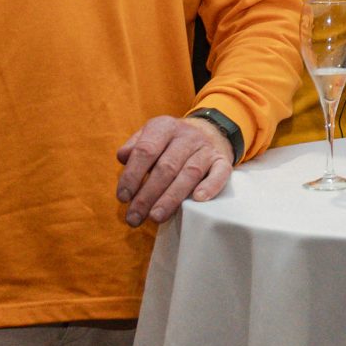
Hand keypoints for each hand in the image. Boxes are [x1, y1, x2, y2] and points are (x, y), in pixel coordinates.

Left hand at [115, 115, 233, 226]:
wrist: (209, 130)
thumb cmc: (170, 143)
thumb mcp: (150, 136)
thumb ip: (134, 147)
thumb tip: (123, 158)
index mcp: (164, 127)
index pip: (145, 150)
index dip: (132, 175)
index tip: (123, 198)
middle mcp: (186, 136)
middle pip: (166, 167)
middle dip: (147, 195)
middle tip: (135, 217)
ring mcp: (206, 148)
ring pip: (189, 174)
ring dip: (171, 198)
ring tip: (156, 217)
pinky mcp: (222, 161)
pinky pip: (219, 174)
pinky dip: (209, 186)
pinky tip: (197, 200)